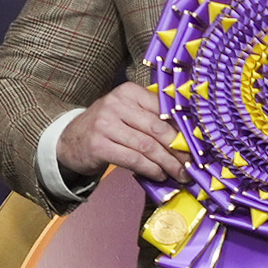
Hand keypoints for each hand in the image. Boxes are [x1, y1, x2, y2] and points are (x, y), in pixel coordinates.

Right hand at [59, 80, 186, 187]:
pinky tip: (159, 175)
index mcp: (129, 92)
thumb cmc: (108, 127)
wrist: (70, 140)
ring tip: (179, 174)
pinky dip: (150, 169)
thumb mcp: (127, 112)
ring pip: (147, 146)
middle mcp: (116, 104)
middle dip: (178, 150)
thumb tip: (187, 137)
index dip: (182, 129)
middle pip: (158, 129)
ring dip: (167, 163)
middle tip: (190, 165)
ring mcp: (105, 124)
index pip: (163, 110)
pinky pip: (133, 159)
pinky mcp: (98, 145)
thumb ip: (152, 117)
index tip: (196, 145)